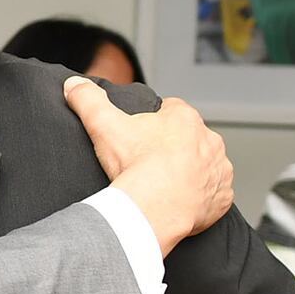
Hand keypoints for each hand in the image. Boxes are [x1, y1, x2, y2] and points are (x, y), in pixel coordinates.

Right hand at [62, 78, 232, 253]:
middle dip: (175, 148)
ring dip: (190, 173)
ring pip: (205, 166)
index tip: (141, 137)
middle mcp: (210, 141)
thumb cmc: (134, 166)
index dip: (155, 121)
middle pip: (190, 139)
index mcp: (185, 118)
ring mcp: (219, 170)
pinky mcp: (222, 197)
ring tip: (164, 186)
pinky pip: (214, 195)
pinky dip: (201, 199)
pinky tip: (179, 202)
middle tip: (149, 164)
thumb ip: (88, 100)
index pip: (173, 110)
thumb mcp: (104, 125)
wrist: (152, 209)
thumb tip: (72, 85)